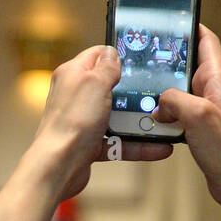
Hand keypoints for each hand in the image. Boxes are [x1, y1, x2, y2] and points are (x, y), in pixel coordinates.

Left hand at [35, 45, 171, 201]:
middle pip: (111, 88)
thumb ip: (106, 66)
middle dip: (133, 92)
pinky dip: (136, 145)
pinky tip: (157, 147)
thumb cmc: (71, 123)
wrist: (58, 166)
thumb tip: (111, 53)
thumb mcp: (94, 83)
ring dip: (138, 121)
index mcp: (73, 75)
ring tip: (162, 122)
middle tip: (154, 93)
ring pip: (116, 117)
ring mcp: (83, 120)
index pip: (97, 56)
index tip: (139, 60)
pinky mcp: (89, 144)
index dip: (117, 56)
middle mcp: (76, 96)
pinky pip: (118, 141)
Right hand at [151, 25, 220, 209]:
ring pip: (180, 91)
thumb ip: (174, 99)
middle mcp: (215, 91)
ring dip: (163, 93)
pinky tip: (155, 121)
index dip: (190, 26)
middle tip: (146, 59)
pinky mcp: (202, 128)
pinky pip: (179, 114)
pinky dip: (165, 115)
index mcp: (219, 79)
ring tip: (146, 93)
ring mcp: (208, 110)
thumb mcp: (197, 115)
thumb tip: (160, 102)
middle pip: (188, 65)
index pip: (206, 40)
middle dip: (167, 62)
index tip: (172, 17)